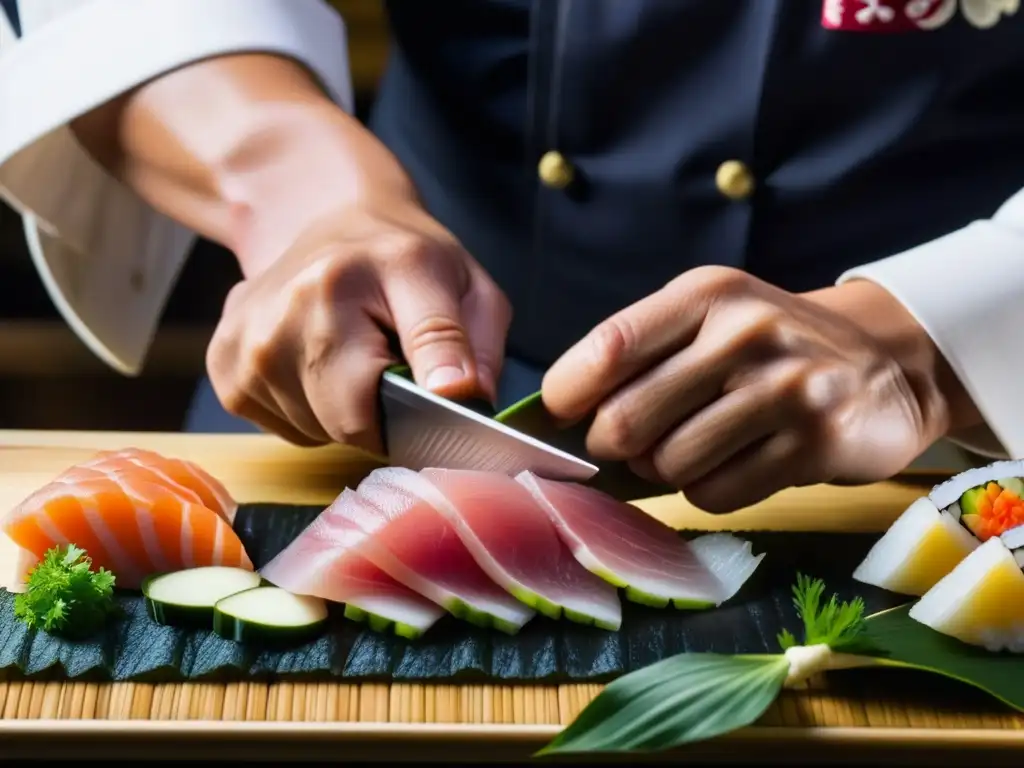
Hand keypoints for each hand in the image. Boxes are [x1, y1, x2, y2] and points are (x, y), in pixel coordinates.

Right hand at [205, 201, 510, 453]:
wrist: (328, 223)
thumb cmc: (406, 262)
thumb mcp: (465, 287)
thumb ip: (472, 346)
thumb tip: (465, 401)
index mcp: (349, 280)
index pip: (384, 397)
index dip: (420, 418)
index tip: (438, 409)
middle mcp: (286, 310)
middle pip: (348, 426)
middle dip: (384, 415)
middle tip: (395, 368)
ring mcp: (245, 341)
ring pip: (317, 433)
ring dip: (346, 413)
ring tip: (355, 359)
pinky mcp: (224, 367)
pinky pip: (287, 429)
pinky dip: (312, 412)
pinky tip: (321, 365)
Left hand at [542, 266, 952, 512]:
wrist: (886, 365)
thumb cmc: (768, 349)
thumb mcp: (708, 321)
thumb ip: (638, 354)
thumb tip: (554, 416)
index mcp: (706, 294)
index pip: (608, 348)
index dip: (567, 395)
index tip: (562, 416)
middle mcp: (745, 332)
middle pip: (626, 419)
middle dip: (614, 446)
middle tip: (631, 444)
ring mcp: (785, 387)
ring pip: (669, 465)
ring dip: (666, 471)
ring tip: (696, 449)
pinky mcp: (815, 442)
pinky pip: (717, 493)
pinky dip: (711, 491)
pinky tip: (737, 464)